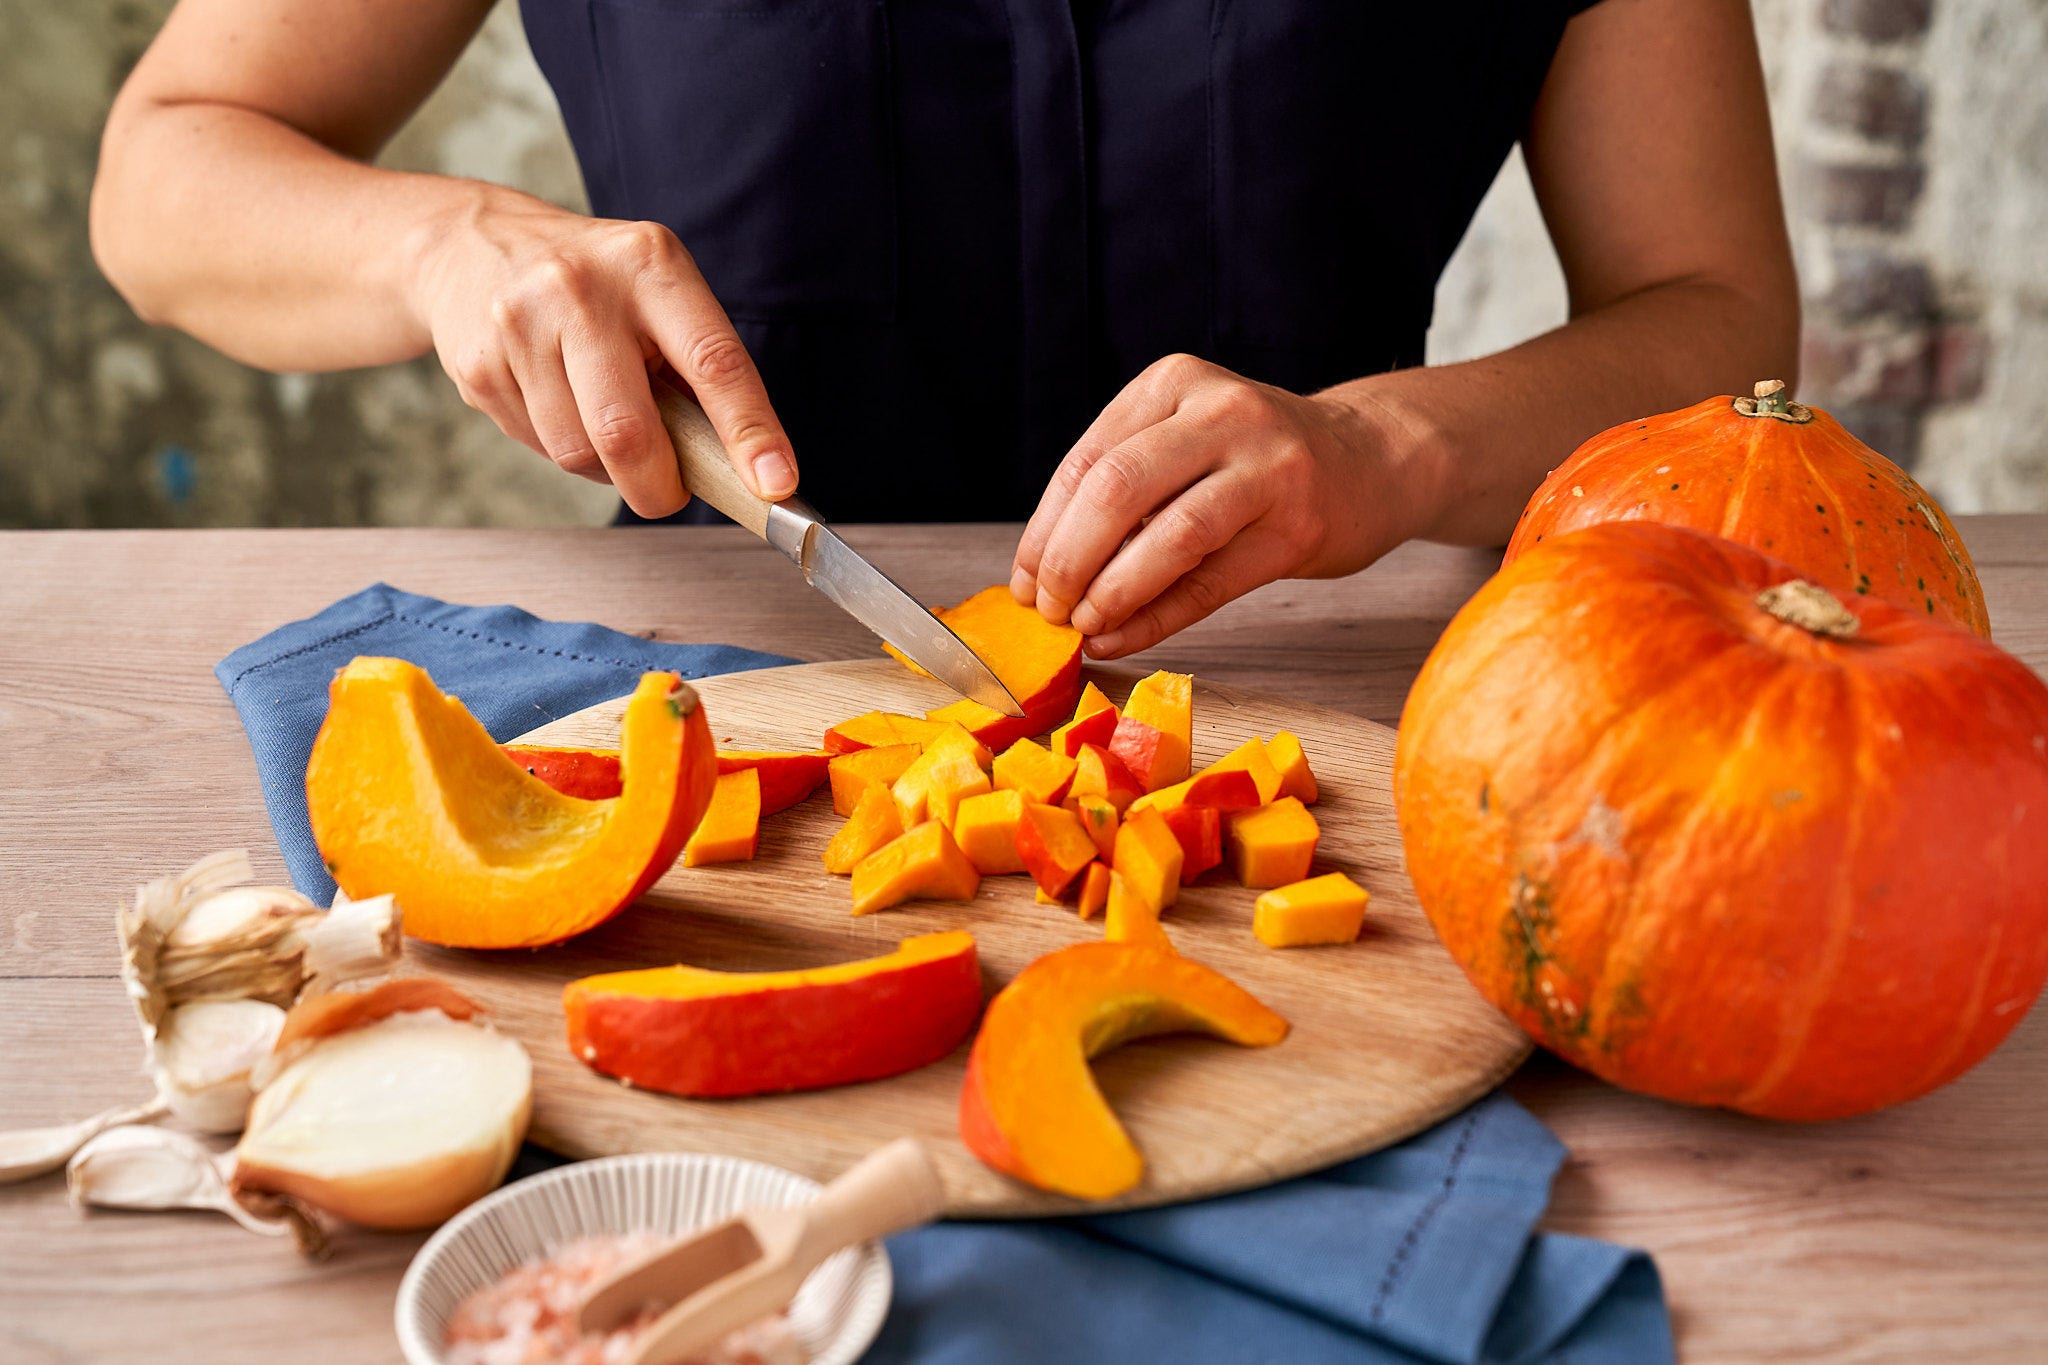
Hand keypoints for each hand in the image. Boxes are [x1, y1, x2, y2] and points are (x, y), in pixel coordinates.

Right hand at [404, 188, 794, 516]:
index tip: (775, 485)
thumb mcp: (657, 292)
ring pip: (579, 452)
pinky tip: (558, 402)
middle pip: (628, 431)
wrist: (474, 244)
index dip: (749, 432)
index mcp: (650, 266)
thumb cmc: (595, 284)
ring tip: (604, 418)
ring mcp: (521, 325)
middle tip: (670, 490)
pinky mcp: (479, 365)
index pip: (713, 361)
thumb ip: (697, 370)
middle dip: (658, 486)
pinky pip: (540, 447)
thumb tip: (744, 470)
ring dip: (607, 466)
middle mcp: (581, 288)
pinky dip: (564, 446)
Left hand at [1010, 354, 1432, 657]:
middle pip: (1118, 491)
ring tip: (1084, 627)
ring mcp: (1268, 467)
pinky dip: (1157, 619)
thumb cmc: (1258, 460)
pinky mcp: (1298, 527)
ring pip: (1169, 536)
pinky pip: (1210, 584)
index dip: (1044, 530)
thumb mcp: (1186, 440)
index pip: (1087, 461)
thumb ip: (1124, 488)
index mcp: (1174, 382)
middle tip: (1048, 609)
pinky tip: (1122, 639)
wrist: (1373, 459)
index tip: (1024, 582)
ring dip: (1112, 593)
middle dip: (1068, 561)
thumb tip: (1045, 571)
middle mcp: (1221, 412)